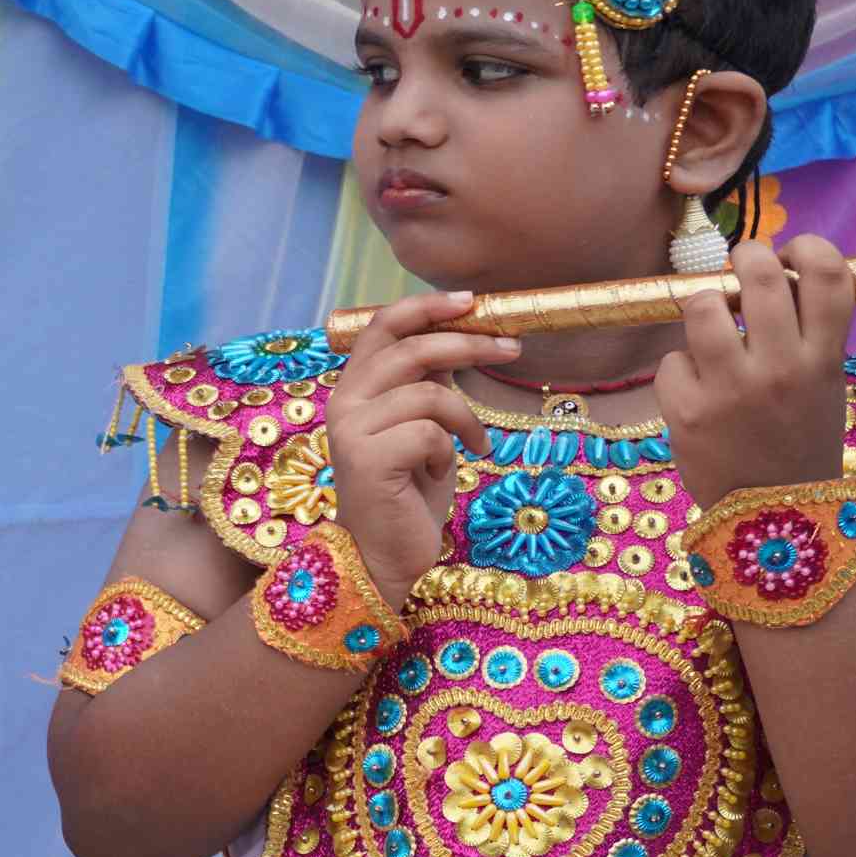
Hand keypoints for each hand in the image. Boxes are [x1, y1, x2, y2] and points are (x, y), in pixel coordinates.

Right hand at [330, 292, 518, 605]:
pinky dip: (450, 452)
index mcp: (353, 388)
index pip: (382, 327)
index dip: (425, 306)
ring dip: (466, 418)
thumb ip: (426, 385)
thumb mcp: (422, 427)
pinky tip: (444, 472)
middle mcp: (343, 402)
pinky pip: (430, 432)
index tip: (471, 302)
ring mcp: (351, 430)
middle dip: (470, 344)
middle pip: (412, 349)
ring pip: (429, 393)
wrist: (382, 555)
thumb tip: (458, 340)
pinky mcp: (367, 458)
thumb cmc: (407, 493)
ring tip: (474, 444)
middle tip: (512, 349)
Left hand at [661, 237, 855, 507]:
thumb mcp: (823, 384)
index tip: (790, 253)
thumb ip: (806, 333)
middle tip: (738, 267)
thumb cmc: (797, 438)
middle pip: (760, 275)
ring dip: (702, 306)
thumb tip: (773, 272)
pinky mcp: (687, 411)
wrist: (775, 516)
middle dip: (744, 257)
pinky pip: (670, 362)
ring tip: (710, 326)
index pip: (829, 275)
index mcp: (825, 358)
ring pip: (702, 306)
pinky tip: (695, 392)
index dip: (808, 248)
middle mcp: (782, 368)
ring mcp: (732, 389)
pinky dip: (679, 371)